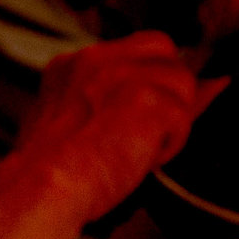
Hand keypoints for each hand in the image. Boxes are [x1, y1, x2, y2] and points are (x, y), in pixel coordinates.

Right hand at [14, 34, 206, 222]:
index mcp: (73, 65)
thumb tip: (198, 88)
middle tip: (140, 132)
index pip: (136, 49)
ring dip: (168, 120)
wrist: (41, 190)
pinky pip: (182, 114)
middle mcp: (97, 58)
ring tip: (135, 150)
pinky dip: (169, 144)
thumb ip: (118, 99)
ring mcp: (123, 74)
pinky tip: (140, 160)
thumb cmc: (52, 174)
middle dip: (166, 89)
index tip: (137, 115)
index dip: (148, 79)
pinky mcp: (147, 98)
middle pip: (163, 50)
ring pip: (180, 81)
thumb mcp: (76, 126)